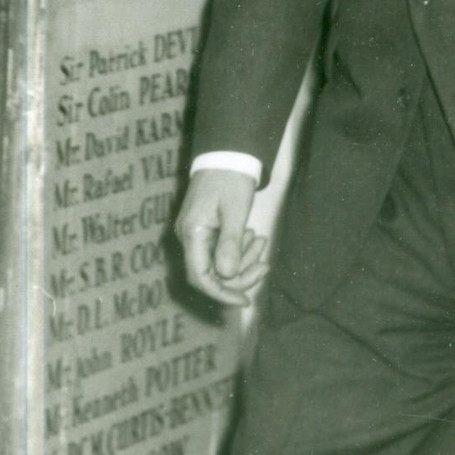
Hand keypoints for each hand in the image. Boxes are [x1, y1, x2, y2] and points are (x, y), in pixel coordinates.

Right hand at [175, 168, 268, 305]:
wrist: (227, 154)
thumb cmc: (231, 178)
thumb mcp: (235, 210)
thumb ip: (230, 243)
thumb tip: (228, 275)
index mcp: (192, 233)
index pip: (201, 278)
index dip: (222, 293)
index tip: (245, 301)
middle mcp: (189, 237)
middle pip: (212, 275)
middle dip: (240, 274)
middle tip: (265, 264)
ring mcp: (196, 234)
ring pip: (218, 264)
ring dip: (243, 260)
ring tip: (262, 242)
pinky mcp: (205, 230)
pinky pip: (220, 251)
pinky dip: (238, 250)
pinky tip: (252, 237)